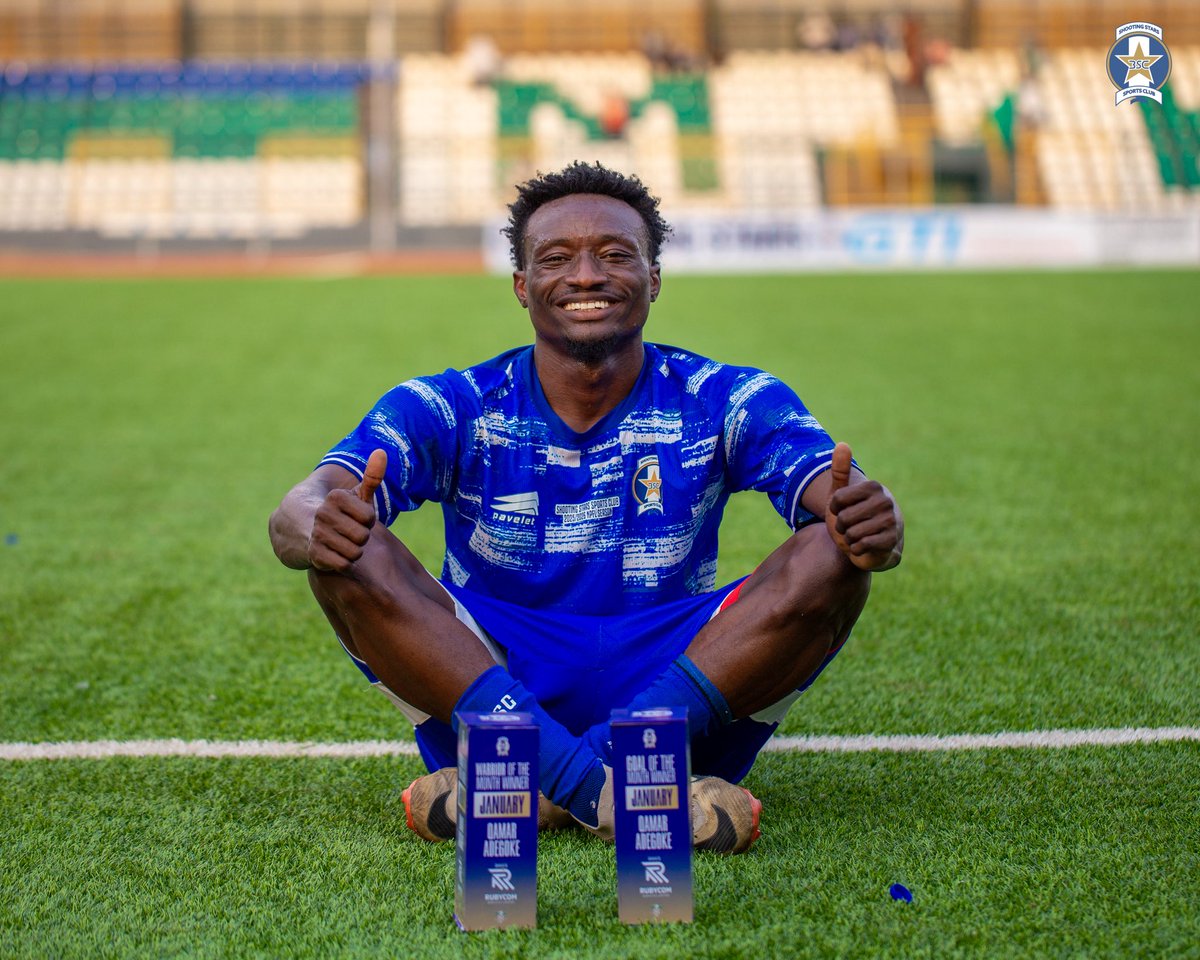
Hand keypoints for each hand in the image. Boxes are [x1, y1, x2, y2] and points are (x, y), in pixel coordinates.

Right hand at [307, 449, 387, 571]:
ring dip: (354, 552)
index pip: (369, 517)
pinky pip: (344, 565)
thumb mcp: (357, 495)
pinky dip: (345, 564)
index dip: (368, 521)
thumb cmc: (342, 513)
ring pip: (355, 552)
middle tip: (351, 533)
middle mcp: (323, 514)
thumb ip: (372, 476)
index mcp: (335, 497)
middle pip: (363, 536)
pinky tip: (337, 555)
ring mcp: (317, 534)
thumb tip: (382, 452)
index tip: (358, 518)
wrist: (305, 531)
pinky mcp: (314, 555)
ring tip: (344, 544)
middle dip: (361, 537)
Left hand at [824, 442, 902, 570]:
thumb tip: (842, 444)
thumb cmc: (854, 516)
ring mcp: (891, 521)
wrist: (873, 545)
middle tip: (850, 527)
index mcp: (873, 487)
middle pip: (844, 518)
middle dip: (841, 527)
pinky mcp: (891, 540)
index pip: (837, 500)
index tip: (843, 511)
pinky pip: (861, 545)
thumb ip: (840, 471)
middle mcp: (885, 501)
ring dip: (848, 539)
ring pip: (852, 533)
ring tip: (857, 536)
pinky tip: (863, 546)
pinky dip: (856, 549)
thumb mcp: (841, 494)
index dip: (834, 510)